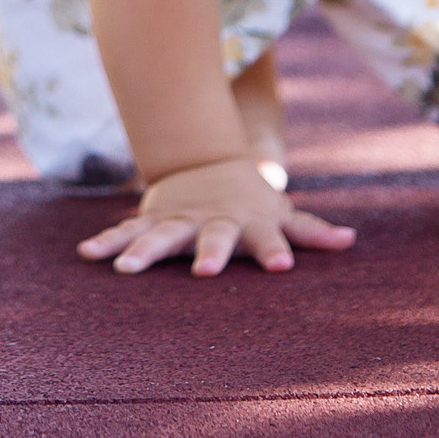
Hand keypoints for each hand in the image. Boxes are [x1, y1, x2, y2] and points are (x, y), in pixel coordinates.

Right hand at [77, 156, 356, 275]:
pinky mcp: (151, 220)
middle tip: (206, 273)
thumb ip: (311, 231)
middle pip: (213, 237)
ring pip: (161, 236)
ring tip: (126, 271)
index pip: (267, 238)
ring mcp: (179, 220)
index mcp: (248, 223)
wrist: (206, 165)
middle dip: (209, 253)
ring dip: (144, 251)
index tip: (283, 267)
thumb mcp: (282, 214)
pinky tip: (87, 255)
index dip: (275, 250)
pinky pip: (126, 232)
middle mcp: (212, 222)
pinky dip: (108, 242)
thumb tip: (351, 240)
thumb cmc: (253, 202)